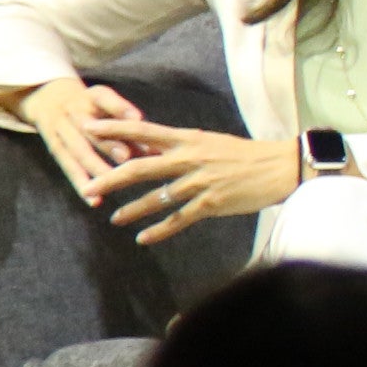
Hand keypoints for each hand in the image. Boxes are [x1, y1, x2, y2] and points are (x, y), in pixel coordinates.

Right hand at [14, 76, 148, 197]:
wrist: (49, 98)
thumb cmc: (95, 107)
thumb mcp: (108, 105)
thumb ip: (130, 126)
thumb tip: (156, 149)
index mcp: (93, 96)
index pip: (105, 98)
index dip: (120, 108)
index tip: (137, 118)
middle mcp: (74, 110)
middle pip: (90, 127)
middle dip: (108, 143)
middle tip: (127, 157)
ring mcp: (60, 128)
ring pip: (77, 150)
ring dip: (94, 167)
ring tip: (110, 183)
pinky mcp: (54, 147)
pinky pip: (67, 167)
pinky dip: (80, 184)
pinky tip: (94, 201)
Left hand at [80, 118, 302, 246]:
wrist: (280, 167)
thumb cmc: (246, 155)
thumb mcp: (210, 143)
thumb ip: (181, 149)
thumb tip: (150, 154)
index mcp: (188, 139)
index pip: (142, 131)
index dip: (113, 128)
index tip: (87, 127)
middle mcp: (189, 158)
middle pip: (140, 168)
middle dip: (110, 179)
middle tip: (87, 187)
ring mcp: (200, 182)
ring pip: (156, 198)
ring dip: (132, 210)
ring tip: (114, 218)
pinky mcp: (212, 203)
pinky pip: (179, 219)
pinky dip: (159, 231)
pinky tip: (144, 238)